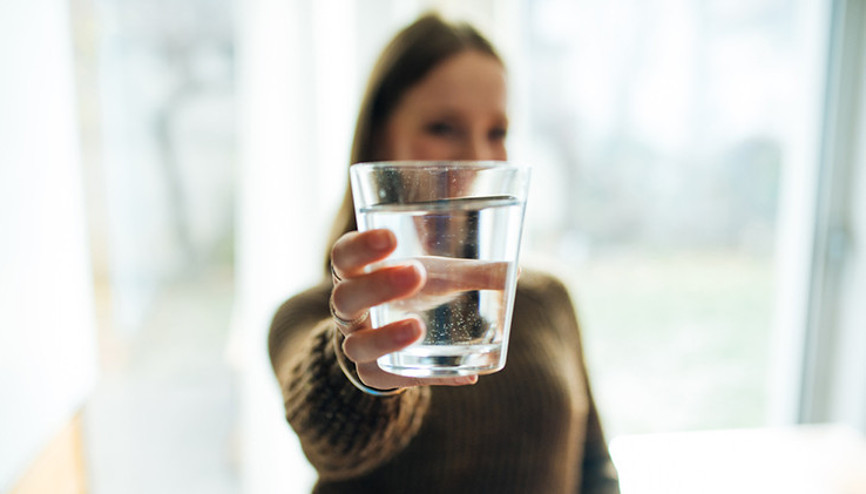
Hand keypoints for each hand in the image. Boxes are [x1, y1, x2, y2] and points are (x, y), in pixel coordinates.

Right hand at [330, 229, 481, 389]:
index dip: (361, 246)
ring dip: (387, 337)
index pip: (344, 255)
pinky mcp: (374, 373)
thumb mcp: (437, 276)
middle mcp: (348, 308)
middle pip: (346, 297)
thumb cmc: (412, 289)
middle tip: (417, 272)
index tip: (391, 238)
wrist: (392, 331)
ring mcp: (356, 343)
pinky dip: (429, 377)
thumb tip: (515, 271)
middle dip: (378, 286)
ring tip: (418, 327)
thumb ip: (471, 272)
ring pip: (357, 346)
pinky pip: (390, 378)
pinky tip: (463, 374)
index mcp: (356, 272)